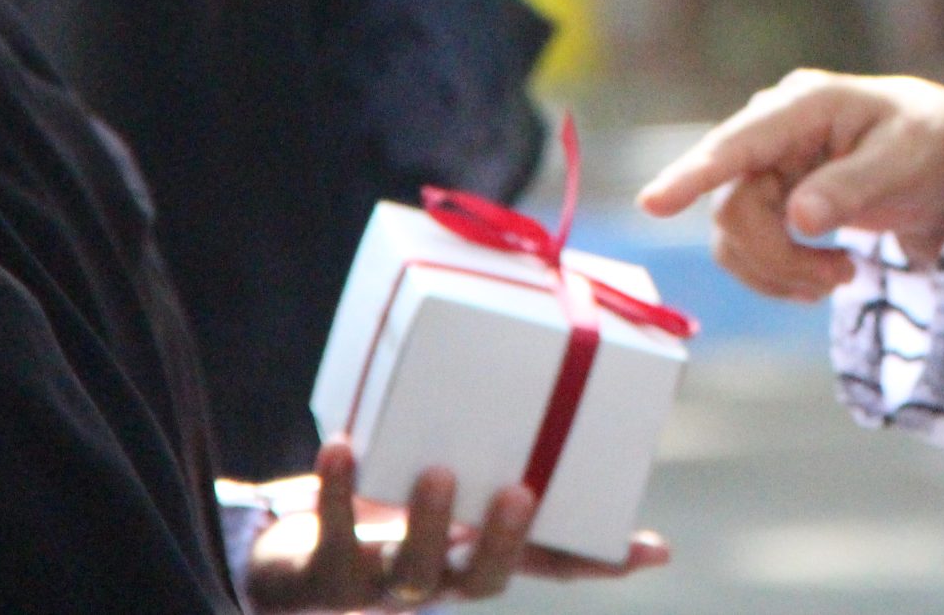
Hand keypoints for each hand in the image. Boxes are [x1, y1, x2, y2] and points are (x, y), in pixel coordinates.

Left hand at [243, 441, 669, 610]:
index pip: (551, 562)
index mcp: (478, 551)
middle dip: (506, 540)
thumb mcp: (438, 471)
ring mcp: (382, 584)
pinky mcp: (325, 574)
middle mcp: (442, 576)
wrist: (286, 555)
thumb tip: (527, 360)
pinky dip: (337, 490)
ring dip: (431, 524)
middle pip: (487, 580)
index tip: (657, 550)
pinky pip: (333, 536)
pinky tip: (342, 445)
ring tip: (438, 471)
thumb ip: (480, 441)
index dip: (602, 560)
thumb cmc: (379, 500)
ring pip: (414, 573)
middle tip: (521, 491)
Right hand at [637, 69, 943, 299]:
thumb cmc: (925, 140)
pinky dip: (779, 275)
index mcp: (802, 105)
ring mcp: (764, 167)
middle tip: (839, 277)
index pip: (736, 143)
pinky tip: (821, 277)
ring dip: (779, 271)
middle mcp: (771, 132)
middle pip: (733, 208)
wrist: (942, 158)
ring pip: (733, 236)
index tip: (652, 204)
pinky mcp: (767, 198)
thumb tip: (800, 218)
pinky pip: (745, 249)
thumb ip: (853, 185)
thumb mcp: (904, 158)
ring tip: (839, 276)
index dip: (692, 174)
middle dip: (778, 255)